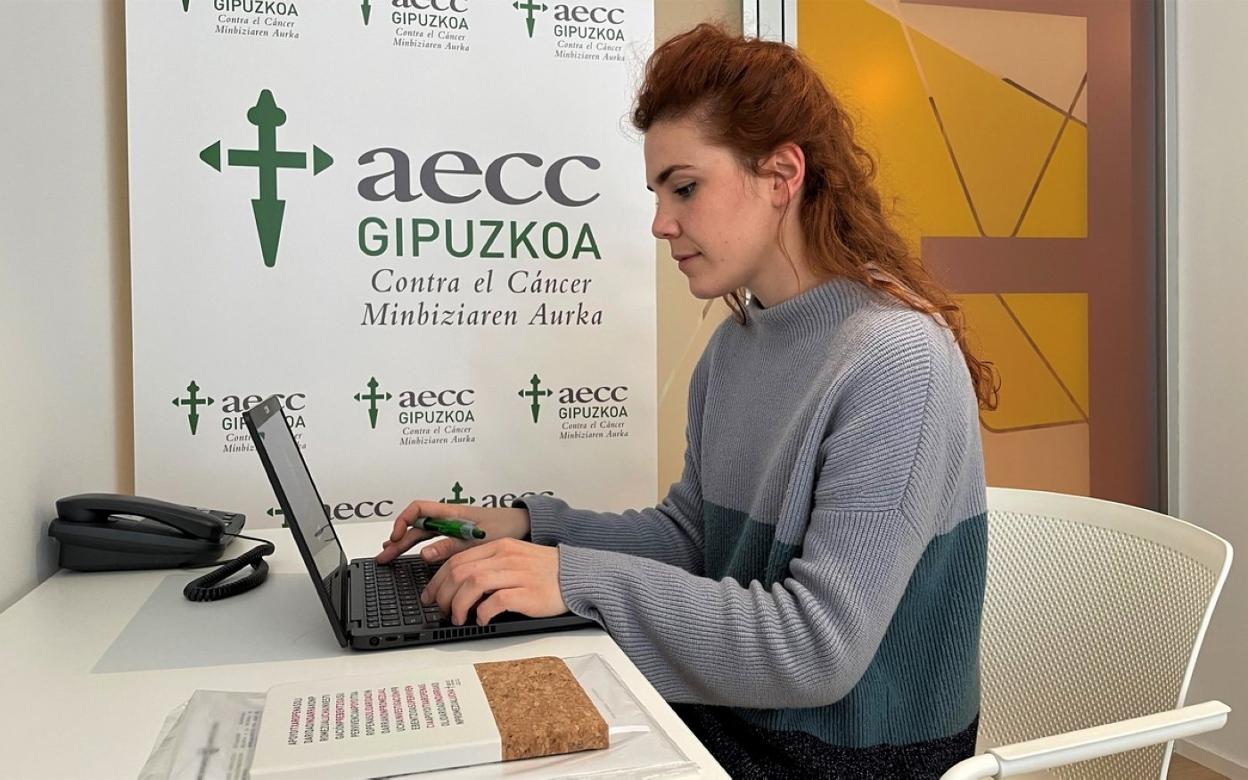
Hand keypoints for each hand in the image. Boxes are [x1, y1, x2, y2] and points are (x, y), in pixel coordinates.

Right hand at [375, 499, 529, 564]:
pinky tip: (412, 554)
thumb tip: (424, 553)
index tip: (395, 538)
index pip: (419, 509)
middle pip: (416, 525)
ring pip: (422, 533)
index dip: (403, 521)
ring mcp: (452, 527)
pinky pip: (433, 539)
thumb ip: (450, 546)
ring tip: (389, 555)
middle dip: (397, 539)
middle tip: (384, 556)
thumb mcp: (477, 539)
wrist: (522, 525)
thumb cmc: (505, 526)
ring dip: (405, 544)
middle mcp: (448, 518)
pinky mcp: (457, 535)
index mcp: (452, 514)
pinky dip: (420, 546)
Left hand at [420, 538, 566, 625]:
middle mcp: (506, 557)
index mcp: (499, 547)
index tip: (430, 595)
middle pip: (460, 571)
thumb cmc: (545, 571)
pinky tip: (481, 620)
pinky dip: (482, 612)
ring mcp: (517, 574)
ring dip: (458, 604)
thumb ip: (489, 565)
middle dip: (443, 594)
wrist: (577, 576)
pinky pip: (495, 602)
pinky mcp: (527, 593)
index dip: (438, 580)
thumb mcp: (514, 558)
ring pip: (473, 584)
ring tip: (458, 618)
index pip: (458, 559)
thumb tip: (459, 584)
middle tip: (441, 610)